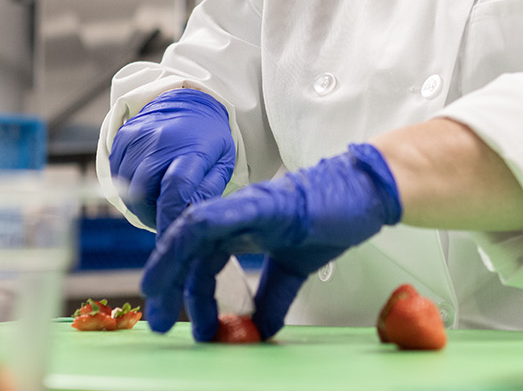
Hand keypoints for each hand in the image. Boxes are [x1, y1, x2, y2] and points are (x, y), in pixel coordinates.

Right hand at [108, 89, 235, 234]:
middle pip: (143, 189)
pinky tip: (143, 182)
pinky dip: (126, 184)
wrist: (191, 102)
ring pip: (126, 184)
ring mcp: (141, 135)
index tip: (169, 235)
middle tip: (162, 217)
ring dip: (137, 200)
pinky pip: (116, 170)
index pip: (175, 188)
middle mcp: (163, 140)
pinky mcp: (125, 134)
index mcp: (193, 150)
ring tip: (154, 200)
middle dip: (150, 213)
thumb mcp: (222, 164)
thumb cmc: (210, 140)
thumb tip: (187, 220)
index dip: (168, 216)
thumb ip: (207, 193)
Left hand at [140, 143, 401, 340]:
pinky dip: (195, 234)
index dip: (179, 286)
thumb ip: (273, 296)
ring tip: (159, 298)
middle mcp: (234, 216)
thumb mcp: (293, 270)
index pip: (197, 258)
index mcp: (239, 230)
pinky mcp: (262, 203)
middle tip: (157, 321)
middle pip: (185, 248)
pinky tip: (184, 256)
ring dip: (170, 265)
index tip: (170, 317)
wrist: (365, 193)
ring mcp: (246, 207)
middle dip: (166, 284)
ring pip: (191, 232)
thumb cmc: (331, 221)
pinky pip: (218, 216)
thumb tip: (260, 329)